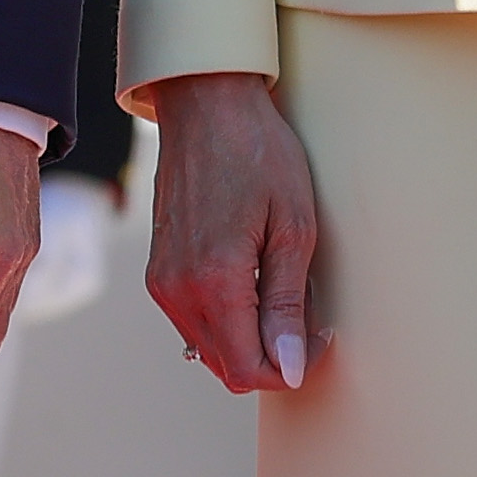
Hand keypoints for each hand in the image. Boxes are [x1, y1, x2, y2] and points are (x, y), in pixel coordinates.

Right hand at [146, 69, 324, 396]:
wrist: (206, 106)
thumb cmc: (259, 155)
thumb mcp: (294, 228)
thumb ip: (288, 305)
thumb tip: (291, 369)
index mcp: (214, 281)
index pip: (250, 370)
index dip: (291, 368)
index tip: (318, 333)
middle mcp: (177, 290)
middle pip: (227, 368)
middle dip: (271, 358)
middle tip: (305, 316)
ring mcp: (162, 281)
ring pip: (208, 350)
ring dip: (248, 341)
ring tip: (281, 292)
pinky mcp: (158, 270)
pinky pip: (193, 322)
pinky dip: (226, 321)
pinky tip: (253, 282)